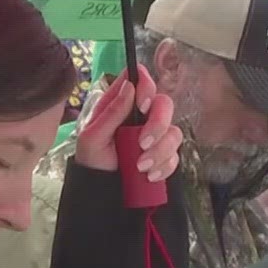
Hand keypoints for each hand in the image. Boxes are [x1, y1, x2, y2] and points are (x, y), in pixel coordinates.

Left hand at [72, 65, 182, 180]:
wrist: (100, 187)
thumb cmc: (92, 158)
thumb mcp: (93, 136)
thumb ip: (111, 112)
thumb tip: (129, 86)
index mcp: (122, 103)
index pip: (140, 80)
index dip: (146, 86)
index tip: (142, 105)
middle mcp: (142, 115)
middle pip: (165, 104)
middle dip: (158, 124)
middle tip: (142, 143)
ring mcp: (155, 134)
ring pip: (174, 132)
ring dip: (160, 151)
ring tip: (140, 166)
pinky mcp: (163, 154)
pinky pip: (175, 156)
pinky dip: (163, 166)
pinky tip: (149, 175)